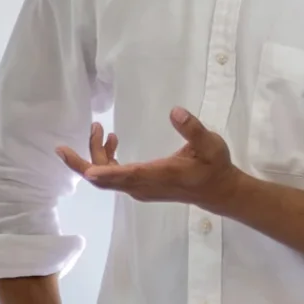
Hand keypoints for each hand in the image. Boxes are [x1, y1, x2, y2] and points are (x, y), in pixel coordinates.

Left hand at [56, 109, 242, 207]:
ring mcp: (139, 189)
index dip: (106, 172)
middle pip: (104, 180)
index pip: (126, 176)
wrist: (217, 192)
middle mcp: (143, 186)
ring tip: (100, 129)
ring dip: (96, 154)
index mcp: (159, 175)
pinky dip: (105, 160)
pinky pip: (112, 177)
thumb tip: (175, 112)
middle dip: (85, 159)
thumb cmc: (214, 166)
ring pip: (105, 178)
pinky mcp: (139, 187)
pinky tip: (112, 142)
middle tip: (90, 127)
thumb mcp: (211, 145)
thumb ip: (193, 129)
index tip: (86, 169)